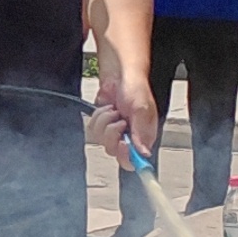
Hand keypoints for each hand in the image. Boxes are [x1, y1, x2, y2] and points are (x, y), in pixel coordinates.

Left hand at [88, 52, 159, 167]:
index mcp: (143, 138)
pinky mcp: (102, 125)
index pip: (134, 161)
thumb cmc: (135, 88)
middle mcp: (129, 138)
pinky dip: (98, 117)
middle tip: (120, 120)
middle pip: (114, 152)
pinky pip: (93, 130)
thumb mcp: (142, 109)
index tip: (123, 144)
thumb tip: (144, 154)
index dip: (126, 157)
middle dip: (113, 134)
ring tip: (114, 110)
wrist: (119, 75)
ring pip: (101, 140)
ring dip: (105, 122)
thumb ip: (141, 132)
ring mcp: (114, 132)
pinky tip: (106, 108)